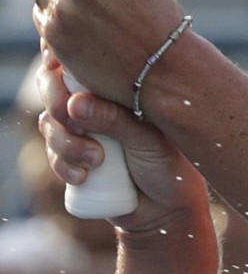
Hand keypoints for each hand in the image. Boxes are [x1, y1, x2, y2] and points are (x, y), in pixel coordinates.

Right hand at [36, 49, 208, 232]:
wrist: (169, 210)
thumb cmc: (170, 167)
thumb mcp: (148, 140)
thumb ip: (115, 120)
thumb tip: (74, 104)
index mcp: (120, 88)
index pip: (83, 63)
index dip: (62, 64)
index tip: (61, 76)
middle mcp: (99, 104)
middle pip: (55, 88)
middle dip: (57, 104)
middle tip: (75, 124)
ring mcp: (85, 131)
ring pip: (51, 124)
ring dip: (66, 143)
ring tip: (97, 161)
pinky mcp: (75, 159)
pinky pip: (53, 155)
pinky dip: (62, 165)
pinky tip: (82, 177)